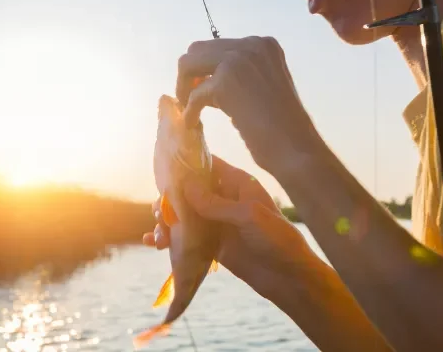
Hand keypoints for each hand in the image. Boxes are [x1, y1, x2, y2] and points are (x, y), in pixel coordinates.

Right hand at [143, 155, 319, 300]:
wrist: (289, 278)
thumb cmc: (276, 240)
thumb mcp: (248, 216)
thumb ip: (215, 203)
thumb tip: (185, 185)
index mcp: (237, 184)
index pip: (207, 165)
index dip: (186, 164)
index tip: (163, 168)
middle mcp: (224, 198)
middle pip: (189, 190)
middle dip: (170, 199)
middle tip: (159, 212)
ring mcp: (217, 221)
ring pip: (184, 214)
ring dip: (167, 221)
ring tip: (158, 236)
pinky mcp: (211, 242)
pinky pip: (186, 236)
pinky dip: (170, 238)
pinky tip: (154, 244)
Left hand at [176, 36, 324, 177]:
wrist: (296, 149)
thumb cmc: (283, 125)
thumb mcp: (262, 85)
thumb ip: (240, 73)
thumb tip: (203, 77)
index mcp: (263, 44)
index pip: (218, 46)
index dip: (205, 69)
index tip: (202, 88)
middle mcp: (251, 44)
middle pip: (198, 50)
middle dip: (189, 74)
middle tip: (189, 98)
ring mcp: (237, 60)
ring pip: (188, 64)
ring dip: (184, 88)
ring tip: (189, 109)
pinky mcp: (225, 83)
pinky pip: (193, 95)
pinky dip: (190, 110)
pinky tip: (192, 123)